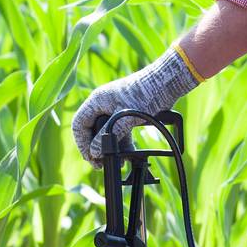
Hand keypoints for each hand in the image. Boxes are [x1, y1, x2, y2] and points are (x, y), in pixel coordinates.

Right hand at [71, 48, 199, 165]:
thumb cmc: (145, 94)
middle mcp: (103, 104)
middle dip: (97, 148)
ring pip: (106, 132)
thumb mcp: (125, 119)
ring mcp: (114, 108)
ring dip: (111, 147)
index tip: (91, 158)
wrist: (166, 82)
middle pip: (91, 130)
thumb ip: (108, 136)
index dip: (82, 143)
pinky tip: (129, 153)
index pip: (79, 125)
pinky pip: (119, 130)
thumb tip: (95, 152)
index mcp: (97, 100)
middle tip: (102, 164)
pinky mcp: (126, 112)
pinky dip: (122, 142)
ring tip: (119, 162)